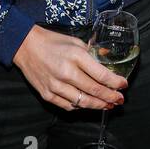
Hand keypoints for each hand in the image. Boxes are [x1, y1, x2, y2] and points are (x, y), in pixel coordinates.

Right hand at [12, 26, 126, 111]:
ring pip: (83, 102)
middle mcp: (66, 72)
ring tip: (108, 105)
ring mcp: (56, 85)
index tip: (124, 85)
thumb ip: (92, 53)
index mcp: (76, 56)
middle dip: (111, 97)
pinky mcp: (47, 94)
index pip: (101, 75)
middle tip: (120, 100)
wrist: (25, 46)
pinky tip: (88, 105)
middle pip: (94, 91)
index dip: (116, 83)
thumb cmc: (52, 42)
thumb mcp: (75, 41)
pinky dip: (80, 107)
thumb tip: (108, 58)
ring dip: (98, 105)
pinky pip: (68, 106)